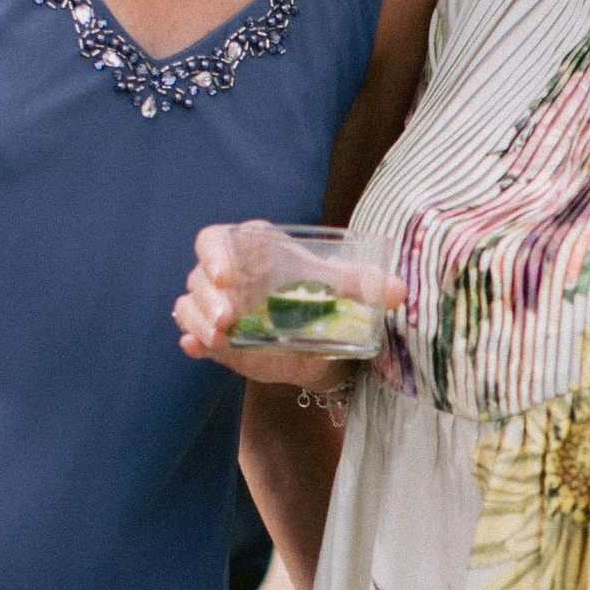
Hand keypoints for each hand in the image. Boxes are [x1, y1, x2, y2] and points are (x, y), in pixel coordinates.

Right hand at [173, 220, 400, 385]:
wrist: (320, 343)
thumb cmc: (323, 299)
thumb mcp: (342, 289)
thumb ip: (365, 283)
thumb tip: (398, 290)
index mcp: (251, 250)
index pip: (217, 240)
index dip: (214, 254)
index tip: (225, 273)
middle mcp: (228, 276)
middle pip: (200, 277)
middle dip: (208, 297)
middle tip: (228, 318)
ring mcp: (218, 308)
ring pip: (191, 305)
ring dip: (200, 319)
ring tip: (219, 336)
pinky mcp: (215, 338)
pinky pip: (191, 335)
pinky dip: (193, 340)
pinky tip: (198, 349)